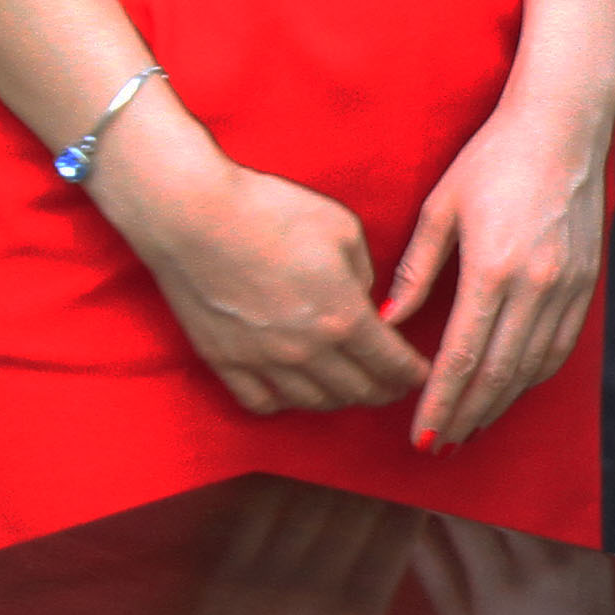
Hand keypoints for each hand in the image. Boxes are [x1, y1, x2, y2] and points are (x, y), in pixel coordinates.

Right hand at [98, 104, 429, 414]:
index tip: (421, 374)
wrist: (193, 215)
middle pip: (358, 391)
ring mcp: (262, 362)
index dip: (413, 375)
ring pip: (314, 403)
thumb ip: (363, 274)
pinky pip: (263, 403)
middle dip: (384, 391)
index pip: (392, 364)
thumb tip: (364, 302)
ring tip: (352, 388)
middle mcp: (306, 352)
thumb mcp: (341, 230)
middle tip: (394, 385)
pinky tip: (297, 391)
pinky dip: (287, 402)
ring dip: (341, 399)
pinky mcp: (224, 362)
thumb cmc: (271, 211)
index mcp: (343, 318)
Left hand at [386, 88, 611, 449]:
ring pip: (533, 365)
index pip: (463, 355)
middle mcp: (536, 284)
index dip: (441, 401)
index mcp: (493, 267)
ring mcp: (567, 285)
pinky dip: (533, 375)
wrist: (563, 127)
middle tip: (442, 443)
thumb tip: (387, 320)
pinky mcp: (587, 280)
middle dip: (467, 413)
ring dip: (501, 401)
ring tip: (472, 424)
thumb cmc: (493, 159)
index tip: (422, 435)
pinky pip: (560, 345)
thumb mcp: (441, 208)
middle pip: (499, 372)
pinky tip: (512, 387)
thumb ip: (415, 270)